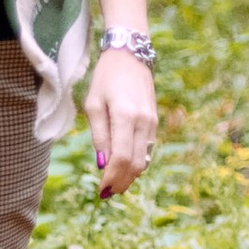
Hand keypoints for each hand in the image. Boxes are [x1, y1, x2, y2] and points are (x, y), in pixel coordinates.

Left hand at [86, 48, 156, 199]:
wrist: (131, 56)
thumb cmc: (105, 78)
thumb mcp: (93, 104)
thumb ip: (99, 135)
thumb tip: (103, 164)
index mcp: (125, 115)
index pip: (120, 157)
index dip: (112, 177)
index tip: (101, 189)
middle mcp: (143, 121)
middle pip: (135, 163)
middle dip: (121, 182)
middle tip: (107, 193)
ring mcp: (152, 122)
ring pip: (143, 159)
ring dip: (130, 176)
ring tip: (114, 184)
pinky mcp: (155, 122)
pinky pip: (147, 150)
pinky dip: (136, 162)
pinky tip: (124, 167)